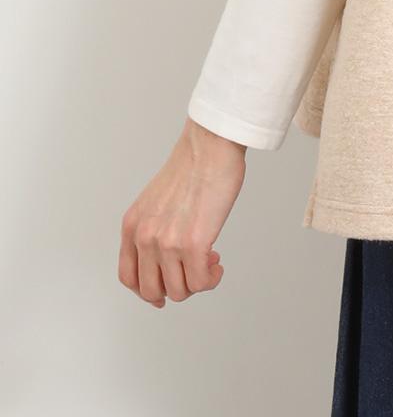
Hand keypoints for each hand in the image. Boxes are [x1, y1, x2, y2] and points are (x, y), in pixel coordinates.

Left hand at [119, 117, 246, 305]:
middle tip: (193, 271)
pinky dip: (211, 279)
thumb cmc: (193, 165)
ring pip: (178, 291)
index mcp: (132, 226)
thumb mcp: (156, 200)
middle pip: (152, 290)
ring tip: (209, 261)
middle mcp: (145, 237)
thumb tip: (168, 254)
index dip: (147, 290)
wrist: (210, 146)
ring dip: (197, 282)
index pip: (129, 277)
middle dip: (176, 287)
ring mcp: (167, 243)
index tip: (163, 291)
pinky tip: (217, 263)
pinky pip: (200, 281)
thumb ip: (154, 226)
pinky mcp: (194, 244)